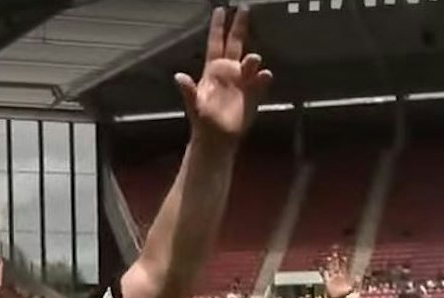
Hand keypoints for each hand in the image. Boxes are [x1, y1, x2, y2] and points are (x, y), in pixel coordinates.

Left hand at [176, 6, 272, 140]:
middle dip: (240, 26)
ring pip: (249, 62)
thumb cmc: (203, 121)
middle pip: (235, 43)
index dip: (219, 26)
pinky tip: (264, 76)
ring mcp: (242, 81)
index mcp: (213, 70)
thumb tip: (178, 77)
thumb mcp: (193, 105)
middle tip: (244, 8)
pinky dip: (263, 77)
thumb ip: (188, 90)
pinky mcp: (253, 94)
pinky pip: (261, 81)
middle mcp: (229, 71)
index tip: (222, 9)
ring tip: (252, 59)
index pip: (216, 42)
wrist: (217, 139)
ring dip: (252, 59)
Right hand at [321, 256, 354, 297]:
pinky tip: (321, 268)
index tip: (344, 257)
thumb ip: (355, 283)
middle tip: (335, 253)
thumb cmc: (344, 296)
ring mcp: (332, 279)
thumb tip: (358, 277)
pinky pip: (324, 276)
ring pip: (330, 269)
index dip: (343, 262)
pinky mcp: (327, 282)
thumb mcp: (351, 289)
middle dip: (336, 260)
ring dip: (330, 264)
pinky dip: (322, 272)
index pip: (343, 267)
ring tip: (329, 258)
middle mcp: (337, 276)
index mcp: (343, 277)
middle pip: (336, 266)